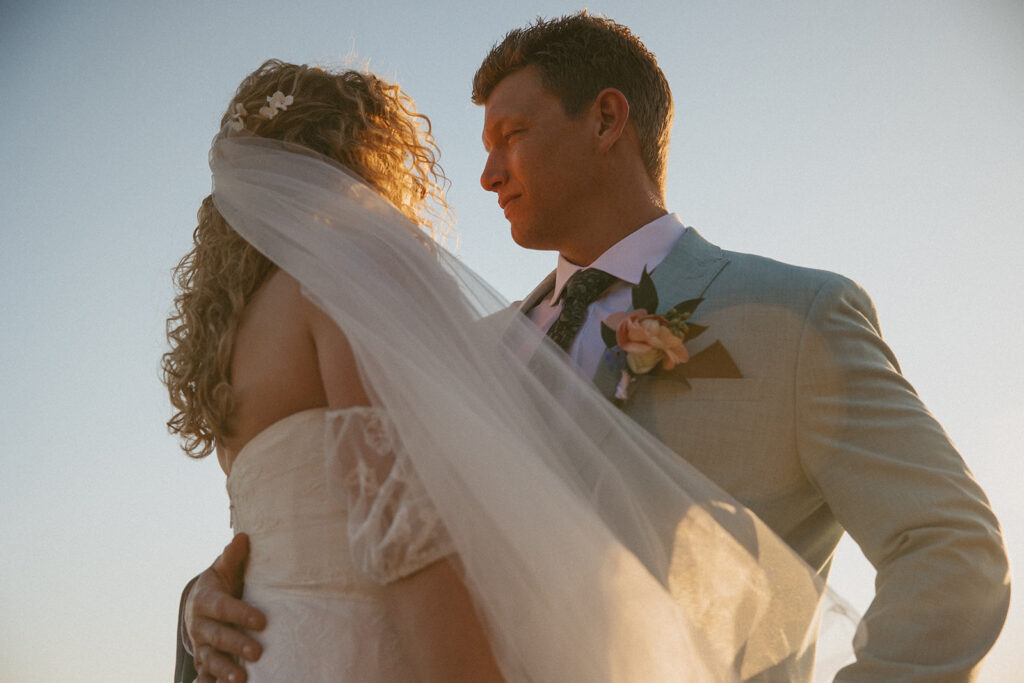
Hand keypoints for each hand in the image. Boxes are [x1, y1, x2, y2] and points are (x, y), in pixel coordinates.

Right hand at [185, 533, 265, 682]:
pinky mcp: (203, 659)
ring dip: (224, 670)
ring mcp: (200, 644)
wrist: (201, 603)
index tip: (262, 621)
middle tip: (257, 653)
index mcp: (205, 600)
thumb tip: (242, 538)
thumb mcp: (224, 570)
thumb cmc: (221, 584)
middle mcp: (199, 624)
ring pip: (210, 659)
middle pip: (216, 636)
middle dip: (235, 645)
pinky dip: (209, 682)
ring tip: (242, 679)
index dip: (241, 614)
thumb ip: (233, 557)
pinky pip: (205, 673)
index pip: (223, 608)